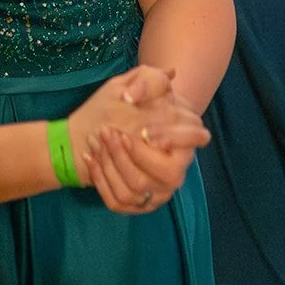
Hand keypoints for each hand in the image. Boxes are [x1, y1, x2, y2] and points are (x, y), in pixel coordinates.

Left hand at [86, 92, 208, 213]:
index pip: (195, 139)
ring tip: (95, 140)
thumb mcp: (141, 80)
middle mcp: (178, 171)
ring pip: (137, 188)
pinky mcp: (137, 204)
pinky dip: (99, 178)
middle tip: (107, 132)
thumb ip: (148, 81)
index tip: (144, 131)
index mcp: (188, 140)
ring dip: (111, 163)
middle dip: (131, 154)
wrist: (112, 123)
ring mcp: (159, 191)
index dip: (170, 138)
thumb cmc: (132, 101)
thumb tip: (133, 96)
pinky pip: (118, 201)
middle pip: (166, 173)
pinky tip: (90, 156)